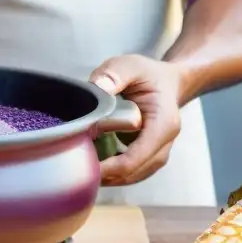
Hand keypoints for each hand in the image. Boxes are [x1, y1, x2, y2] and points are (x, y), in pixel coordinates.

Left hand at [89, 55, 184, 186]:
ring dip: (107, 176)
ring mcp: (158, 154)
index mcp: (163, 125)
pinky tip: (92, 164)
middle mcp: (164, 145)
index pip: (135, 158)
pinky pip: (130, 172)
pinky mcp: (148, 158)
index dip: (109, 168)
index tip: (84, 166)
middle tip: (74, 168)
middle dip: (104, 174)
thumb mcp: (132, 65)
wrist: (167, 83)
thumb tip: (97, 88)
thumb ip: (115, 73)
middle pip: (133, 172)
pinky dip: (111, 172)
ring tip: (80, 168)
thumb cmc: (149, 75)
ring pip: (131, 176)